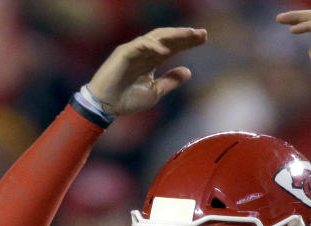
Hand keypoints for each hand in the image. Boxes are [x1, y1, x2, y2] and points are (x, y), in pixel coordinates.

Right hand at [86, 27, 206, 114]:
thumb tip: (188, 72)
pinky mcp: (123, 53)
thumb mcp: (155, 92)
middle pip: (168, 38)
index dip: (188, 42)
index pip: (173, 47)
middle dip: (185, 35)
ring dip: (173, 35)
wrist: (106, 106)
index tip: (204, 38)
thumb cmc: (127, 99)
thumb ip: (170, 81)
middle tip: (202, 33)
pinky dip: (153, 46)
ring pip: (156, 37)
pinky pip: (140, 45)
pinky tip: (167, 50)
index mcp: (151, 60)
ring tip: (190, 34)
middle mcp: (144, 52)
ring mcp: (133, 50)